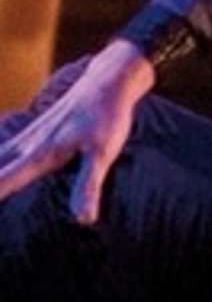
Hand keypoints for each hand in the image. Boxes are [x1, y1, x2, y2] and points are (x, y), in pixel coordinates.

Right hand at [0, 39, 153, 222]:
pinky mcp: (30, 135)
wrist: (110, 80)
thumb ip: (88, 185)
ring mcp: (25, 138)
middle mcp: (24, 146)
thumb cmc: (109, 117)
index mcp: (38, 155)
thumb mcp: (103, 152)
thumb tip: (83, 221)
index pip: (0, 185)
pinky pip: (0, 153)